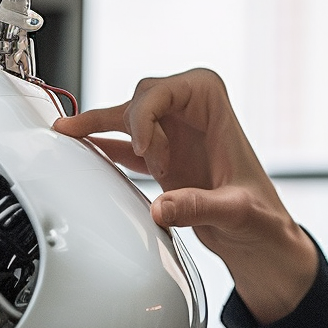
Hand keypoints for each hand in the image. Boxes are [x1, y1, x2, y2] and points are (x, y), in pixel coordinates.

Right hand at [52, 68, 316, 323]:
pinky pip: (125, 145)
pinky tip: (80, 147)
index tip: (145, 148)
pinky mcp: (162, 159)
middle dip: (133, 125)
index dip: (147, 112)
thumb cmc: (262, 217)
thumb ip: (200, 207)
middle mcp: (193, 115)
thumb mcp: (236, 213)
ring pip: (128, 117)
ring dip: (99, 125)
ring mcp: (175, 136)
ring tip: (65, 131)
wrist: (260, 240)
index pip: (170, 87)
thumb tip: (163, 208)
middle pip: (144, 97)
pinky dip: (103, 145)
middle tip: (148, 164)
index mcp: (216, 109)